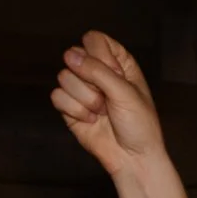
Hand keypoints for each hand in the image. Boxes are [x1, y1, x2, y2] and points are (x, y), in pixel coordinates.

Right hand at [53, 31, 165, 177]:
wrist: (132, 158)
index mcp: (118, 62)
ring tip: (102, 112)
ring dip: (86, 99)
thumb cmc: (139, 125)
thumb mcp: (125, 92)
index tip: (115, 76)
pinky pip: (57, 96)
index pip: (95, 40)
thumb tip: (70, 55)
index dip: (101, 57)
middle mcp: (97, 72)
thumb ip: (98, 71)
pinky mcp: (69, 106)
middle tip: (109, 99)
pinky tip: (91, 120)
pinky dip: (75, 111)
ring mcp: (81, 89)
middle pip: (75, 55)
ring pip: (64, 76)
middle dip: (91, 81)